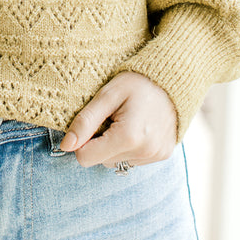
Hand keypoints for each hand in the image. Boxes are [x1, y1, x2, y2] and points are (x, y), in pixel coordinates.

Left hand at [60, 72, 176, 167]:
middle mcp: (144, 152)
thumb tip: (66, 145)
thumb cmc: (138, 81)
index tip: (94, 121)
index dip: (83, 140)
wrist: (174, 77)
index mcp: (128, 137)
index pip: (85, 158)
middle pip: (101, 161)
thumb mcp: (107, 95)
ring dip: (114, 145)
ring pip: (116, 162)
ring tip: (126, 120)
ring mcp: (155, 156)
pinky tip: (137, 127)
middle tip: (112, 117)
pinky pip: (132, 160)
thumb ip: (85, 121)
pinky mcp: (162, 156)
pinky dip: (129, 147)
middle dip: (99, 142)